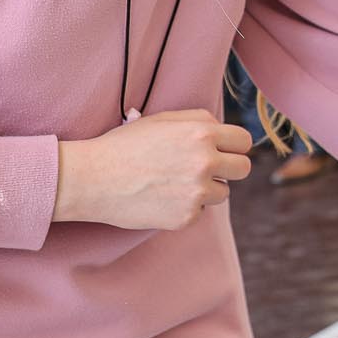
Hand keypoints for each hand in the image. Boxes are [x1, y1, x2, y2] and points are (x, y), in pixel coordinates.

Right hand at [56, 108, 254, 230]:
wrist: (92, 178)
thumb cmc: (124, 145)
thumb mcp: (162, 120)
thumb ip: (198, 121)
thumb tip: (224, 130)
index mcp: (201, 133)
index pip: (244, 140)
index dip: (234, 145)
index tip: (225, 150)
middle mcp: (205, 162)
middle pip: (243, 169)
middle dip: (229, 168)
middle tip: (208, 169)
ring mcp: (197, 192)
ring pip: (223, 192)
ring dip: (206, 189)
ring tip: (175, 183)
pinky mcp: (186, 217)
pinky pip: (200, 211)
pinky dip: (186, 207)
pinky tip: (162, 198)